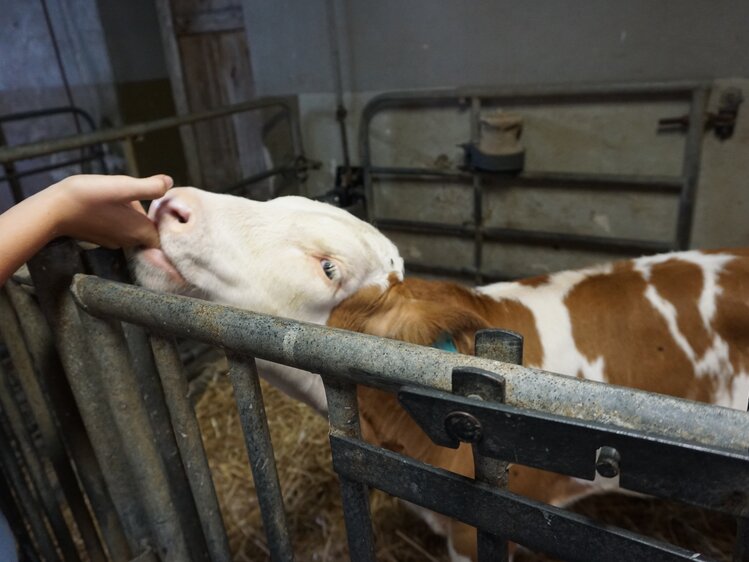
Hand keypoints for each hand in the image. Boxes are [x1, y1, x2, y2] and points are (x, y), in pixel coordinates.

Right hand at [47, 174, 172, 247]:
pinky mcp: (100, 238)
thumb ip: (150, 187)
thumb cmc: (89, 197)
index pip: (163, 234)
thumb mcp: (124, 186)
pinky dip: (118, 216)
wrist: (53, 210)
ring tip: (122, 196)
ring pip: (132, 227)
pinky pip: (117, 227)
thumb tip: (169, 182)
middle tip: (140, 194)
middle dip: (147, 213)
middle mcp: (128, 241)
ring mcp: (113, 241)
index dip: (166, 221)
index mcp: (140, 232)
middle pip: (148, 229)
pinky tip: (107, 203)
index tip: (164, 205)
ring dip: (131, 212)